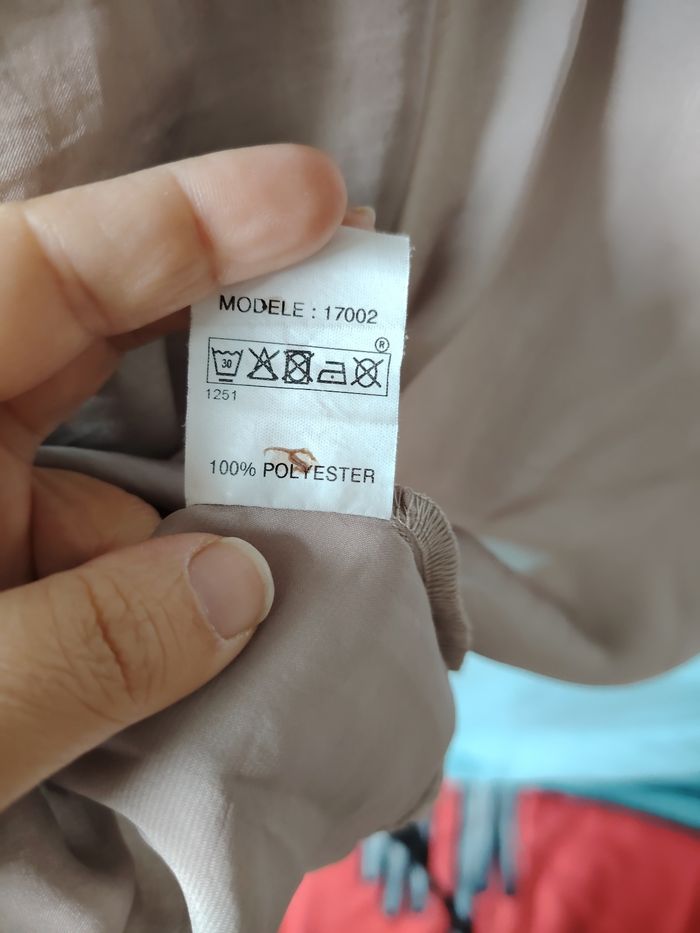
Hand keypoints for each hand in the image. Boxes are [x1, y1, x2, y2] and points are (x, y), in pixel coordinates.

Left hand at [0, 144, 349, 809]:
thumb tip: (244, 586)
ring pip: (110, 482)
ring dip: (193, 528)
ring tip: (279, 571)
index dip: (192, 221)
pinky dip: (150, 595)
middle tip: (344, 328)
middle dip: (223, 343)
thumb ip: (92, 650)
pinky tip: (190, 641)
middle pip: (94, 349)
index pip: (47, 274)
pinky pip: (94, 559)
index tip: (319, 195)